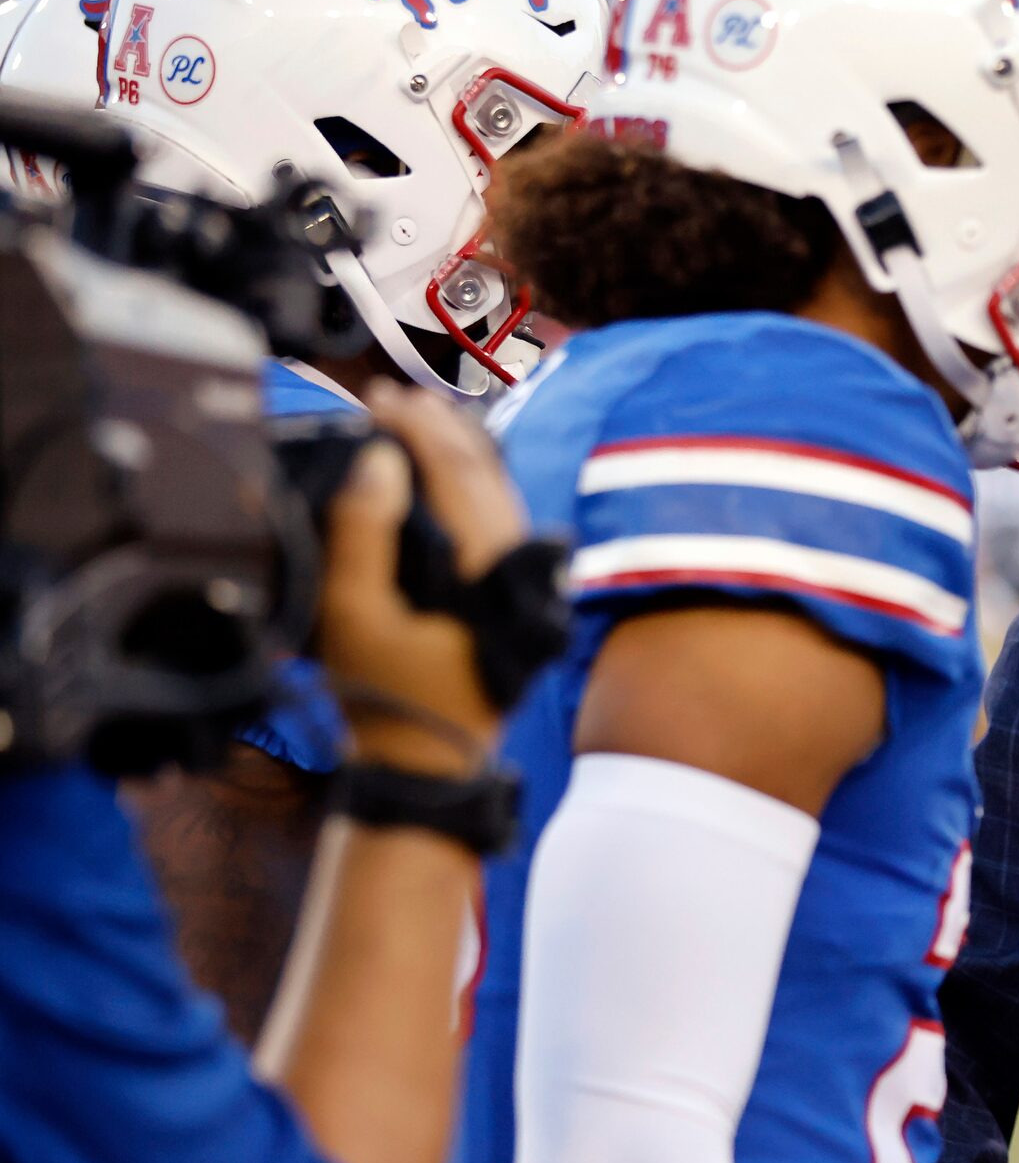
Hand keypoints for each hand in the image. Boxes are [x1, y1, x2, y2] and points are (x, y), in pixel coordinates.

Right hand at [318, 384, 528, 776]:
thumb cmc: (384, 695)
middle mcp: (516, 569)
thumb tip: (379, 460)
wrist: (427, 765)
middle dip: (441, 430)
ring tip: (421, 420)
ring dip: (460, 453)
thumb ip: (362, 533)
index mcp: (484, 568)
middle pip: (485, 475)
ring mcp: (522, 586)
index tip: (379, 400)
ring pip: (500, 496)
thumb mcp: (353, 614)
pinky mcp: (515, 602)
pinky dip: (474, 489)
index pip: (456, 472)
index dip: (417, 428)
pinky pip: (501, 524)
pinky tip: (448, 475)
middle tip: (396, 397)